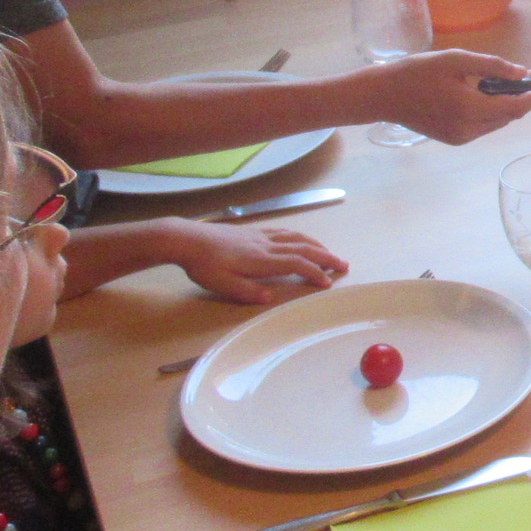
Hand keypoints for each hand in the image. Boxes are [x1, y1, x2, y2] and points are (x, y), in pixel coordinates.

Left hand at [166, 220, 347, 303]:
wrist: (187, 239)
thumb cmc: (203, 265)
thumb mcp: (222, 285)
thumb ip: (248, 292)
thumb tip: (271, 298)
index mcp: (261, 260)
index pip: (296, 264)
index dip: (315, 273)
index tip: (328, 284)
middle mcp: (266, 245)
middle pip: (304, 248)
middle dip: (326, 257)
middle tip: (344, 266)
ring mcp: (261, 235)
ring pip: (297, 237)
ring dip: (317, 246)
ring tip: (329, 254)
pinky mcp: (255, 231)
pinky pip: (285, 231)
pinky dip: (301, 237)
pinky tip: (302, 240)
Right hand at [368, 50, 530, 141]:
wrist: (383, 96)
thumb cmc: (416, 72)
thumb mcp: (455, 60)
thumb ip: (492, 66)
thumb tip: (522, 73)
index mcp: (470, 109)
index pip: (516, 107)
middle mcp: (469, 130)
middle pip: (509, 116)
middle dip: (521, 98)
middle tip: (526, 76)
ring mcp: (461, 138)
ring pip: (497, 122)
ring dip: (506, 104)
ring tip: (503, 82)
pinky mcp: (454, 140)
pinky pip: (483, 126)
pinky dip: (490, 111)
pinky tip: (482, 94)